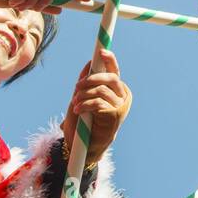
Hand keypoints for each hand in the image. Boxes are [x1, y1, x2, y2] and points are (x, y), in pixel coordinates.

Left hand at [60, 51, 131, 165]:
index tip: (102, 51)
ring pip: (101, 90)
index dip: (110, 60)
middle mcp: (122, 97)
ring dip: (84, 94)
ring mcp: (120, 107)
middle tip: (77, 85)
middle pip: (111, 78)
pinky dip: (85, 104)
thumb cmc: (84, 121)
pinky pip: (98, 102)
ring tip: (75, 101)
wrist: (83, 146)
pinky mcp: (114, 116)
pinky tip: (78, 110)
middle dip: (93, 78)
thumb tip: (91, 62)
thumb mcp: (83, 97)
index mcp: (117, 90)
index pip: (115, 71)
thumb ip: (88, 81)